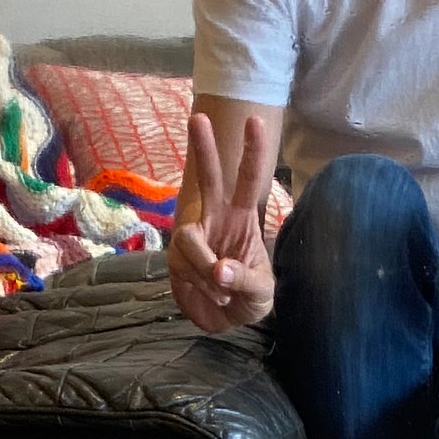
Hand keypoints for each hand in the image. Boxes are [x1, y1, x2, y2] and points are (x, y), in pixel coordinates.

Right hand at [169, 110, 278, 330]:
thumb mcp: (261, 291)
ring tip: (224, 291)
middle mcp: (215, 219)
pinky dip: (200, 284)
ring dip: (206, 267)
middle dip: (203, 148)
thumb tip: (219, 269)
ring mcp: (194, 237)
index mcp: (242, 217)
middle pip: (208, 178)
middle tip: (198, 117)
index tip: (253, 121)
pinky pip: (184, 265)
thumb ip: (244, 278)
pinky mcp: (177, 259)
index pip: (248, 180)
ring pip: (190, 238)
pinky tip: (214, 295)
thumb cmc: (252, 297)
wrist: (228, 321)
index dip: (252, 152)